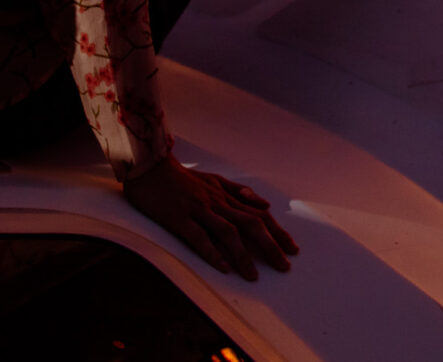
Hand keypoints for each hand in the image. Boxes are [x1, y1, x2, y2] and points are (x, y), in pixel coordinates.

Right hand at [123, 156, 296, 280]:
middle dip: (270, 246)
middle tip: (284, 266)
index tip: (292, 249)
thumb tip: (266, 204)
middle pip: (250, 224)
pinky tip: (223, 267)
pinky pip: (199, 237)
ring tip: (254, 275)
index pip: (259, 215)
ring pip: (228, 233)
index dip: (278, 232)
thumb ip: (240, 192)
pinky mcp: (179, 218)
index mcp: (227, 196)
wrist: (150, 167)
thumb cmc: (182, 178)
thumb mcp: (215, 180)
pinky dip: (212, 252)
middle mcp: (217, 203)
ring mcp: (199, 210)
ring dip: (244, 255)